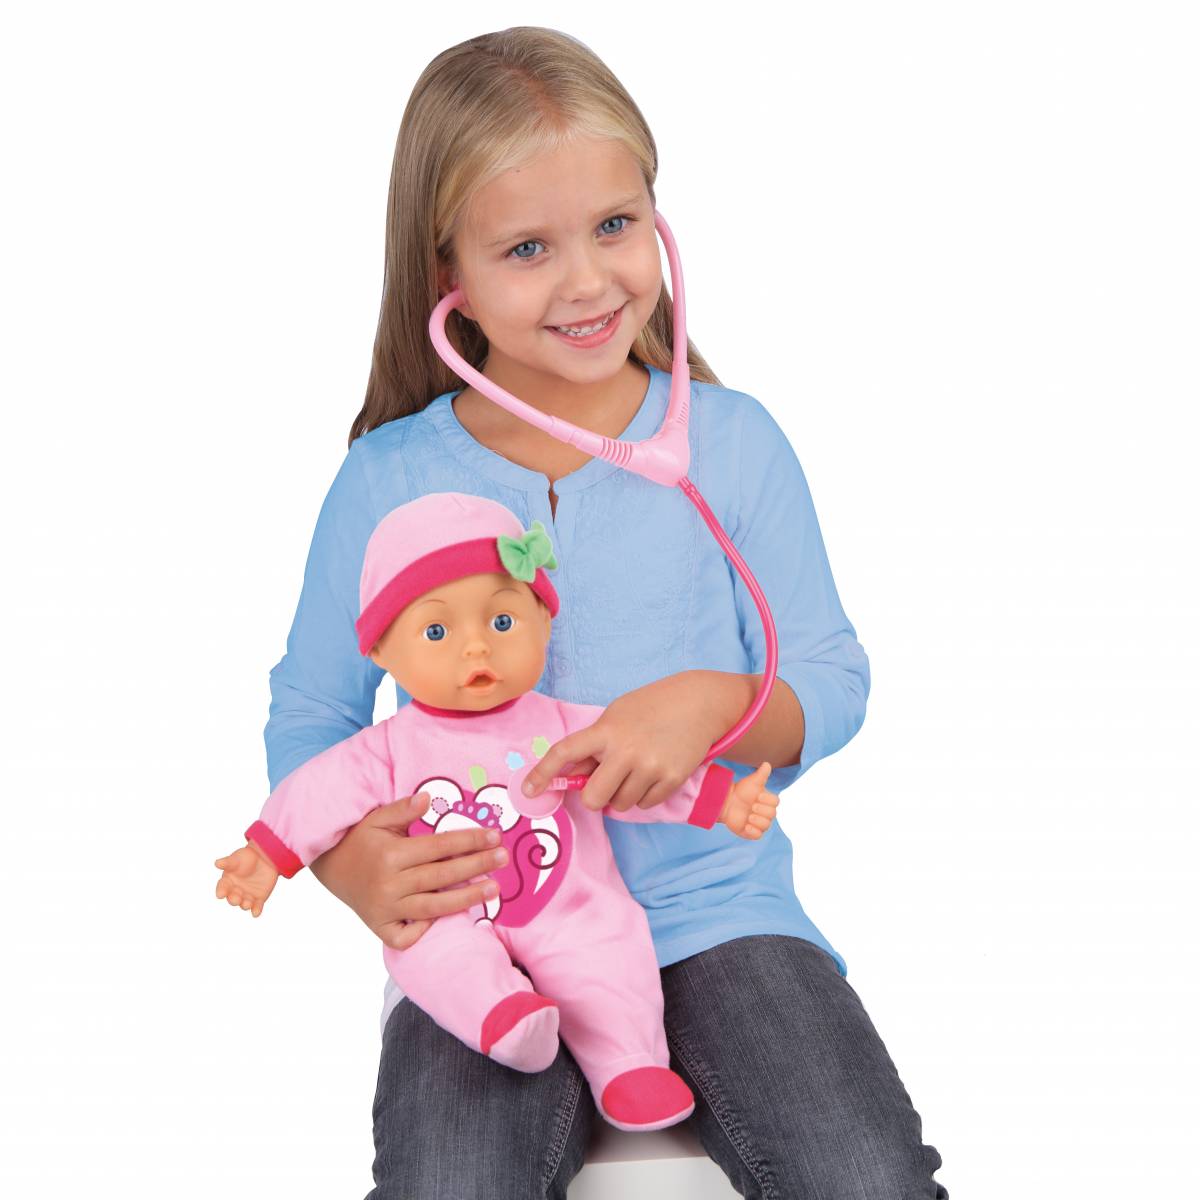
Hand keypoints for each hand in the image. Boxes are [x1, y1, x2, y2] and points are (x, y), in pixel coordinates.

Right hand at [214, 842, 278, 917]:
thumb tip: (216, 863)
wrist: (264, 858)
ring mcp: (247, 896)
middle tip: (236, 899)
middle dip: (234, 900)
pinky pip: (257, 906)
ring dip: (245, 905)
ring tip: (247, 904)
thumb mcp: (237, 858)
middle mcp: (235, 891)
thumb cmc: (246, 857)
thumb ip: (228, 862)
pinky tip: (256, 913)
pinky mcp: (259, 898)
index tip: (220, 894)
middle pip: (233, 898)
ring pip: (244, 903)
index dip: (221, 891)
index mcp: (228, 882)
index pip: (222, 887)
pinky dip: (256, 910)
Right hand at [308, 791, 507, 950]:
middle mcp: (389, 885)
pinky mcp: (381, 929)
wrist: (331, 868)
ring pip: (434, 907)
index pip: (439, 847)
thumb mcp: (377, 818)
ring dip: (467, 898)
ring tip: (494, 889)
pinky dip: (428, 928)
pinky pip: (409, 936)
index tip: (494, 836)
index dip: (469, 841)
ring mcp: (386, 910)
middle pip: (442, 876)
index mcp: (391, 855)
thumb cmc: (361, 840)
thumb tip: (428, 797)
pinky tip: (451, 916)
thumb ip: (403, 808)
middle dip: (477, 866)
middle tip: (503, 858)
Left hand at [520, 672, 740, 813]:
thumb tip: (575, 776)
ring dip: (622, 796)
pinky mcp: (672, 779)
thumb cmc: (651, 707)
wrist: (699, 703)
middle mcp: (626, 751)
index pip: (565, 752)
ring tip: (636, 771)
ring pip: (620, 805)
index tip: (528, 791)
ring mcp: (650, 767)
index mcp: (606, 730)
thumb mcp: (617, 715)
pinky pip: (645, 805)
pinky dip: (645, 796)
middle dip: (594, 796)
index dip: (542, 773)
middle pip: (593, 797)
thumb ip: (596, 744)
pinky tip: (653, 774)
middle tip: (604, 785)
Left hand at [719, 762, 778, 839]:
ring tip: (748, 816)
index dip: (767, 800)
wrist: (727, 801)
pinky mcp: (751, 832)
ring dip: (757, 820)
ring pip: (766, 826)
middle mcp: (766, 813)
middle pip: (772, 814)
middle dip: (761, 810)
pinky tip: (746, 826)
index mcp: (768, 801)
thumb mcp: (751, 782)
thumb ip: (761, 774)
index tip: (757, 796)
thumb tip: (767, 764)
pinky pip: (757, 836)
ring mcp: (758, 822)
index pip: (775, 802)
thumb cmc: (741, 790)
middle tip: (751, 806)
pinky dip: (753, 832)